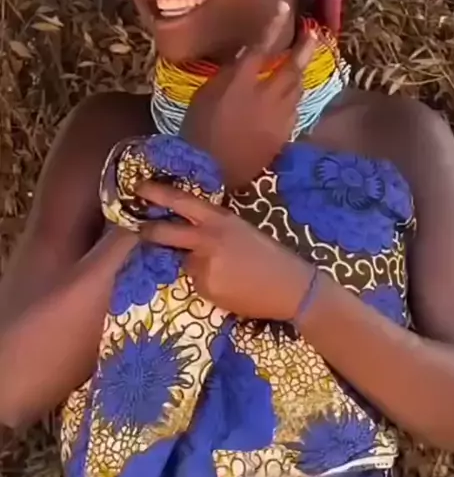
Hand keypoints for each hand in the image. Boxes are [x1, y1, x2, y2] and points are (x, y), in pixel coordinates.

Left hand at [136, 181, 313, 320]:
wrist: (290, 287)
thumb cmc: (269, 256)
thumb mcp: (240, 230)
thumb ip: (212, 227)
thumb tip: (186, 228)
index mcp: (219, 219)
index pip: (181, 201)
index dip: (157, 193)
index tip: (139, 188)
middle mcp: (207, 239)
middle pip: (165, 232)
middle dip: (149, 231)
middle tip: (142, 230)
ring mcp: (203, 264)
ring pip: (182, 263)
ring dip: (191, 266)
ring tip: (224, 271)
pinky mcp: (204, 288)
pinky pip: (194, 283)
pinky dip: (204, 284)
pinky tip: (228, 286)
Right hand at [180, 2, 316, 189]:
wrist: (210, 173)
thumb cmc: (198, 131)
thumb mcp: (205, 96)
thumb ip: (226, 74)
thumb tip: (242, 56)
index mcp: (241, 84)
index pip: (261, 47)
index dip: (273, 26)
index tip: (284, 7)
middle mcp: (266, 97)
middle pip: (292, 68)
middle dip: (304, 48)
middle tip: (311, 33)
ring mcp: (279, 118)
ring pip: (297, 88)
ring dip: (300, 72)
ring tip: (302, 61)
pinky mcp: (283, 135)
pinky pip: (295, 109)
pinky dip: (294, 97)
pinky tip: (291, 94)